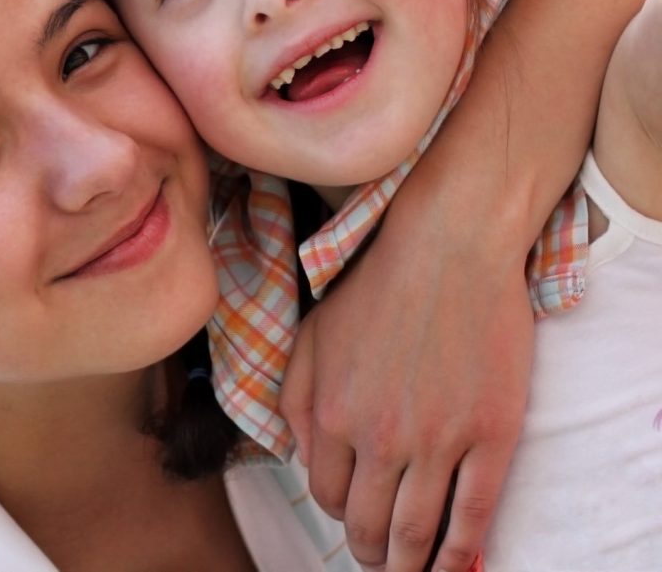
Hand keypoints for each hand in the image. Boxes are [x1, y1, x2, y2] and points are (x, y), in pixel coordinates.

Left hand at [280, 206, 532, 571]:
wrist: (447, 247)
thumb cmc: (375, 286)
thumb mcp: (311, 336)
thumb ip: (296, 402)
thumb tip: (301, 461)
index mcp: (334, 414)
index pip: (328, 495)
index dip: (340, 513)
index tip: (354, 515)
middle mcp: (381, 437)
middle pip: (369, 526)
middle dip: (371, 553)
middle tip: (379, 560)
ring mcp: (439, 439)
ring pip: (418, 532)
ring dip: (410, 565)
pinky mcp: (491, 434)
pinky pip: (474, 515)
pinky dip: (463, 553)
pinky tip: (457, 566)